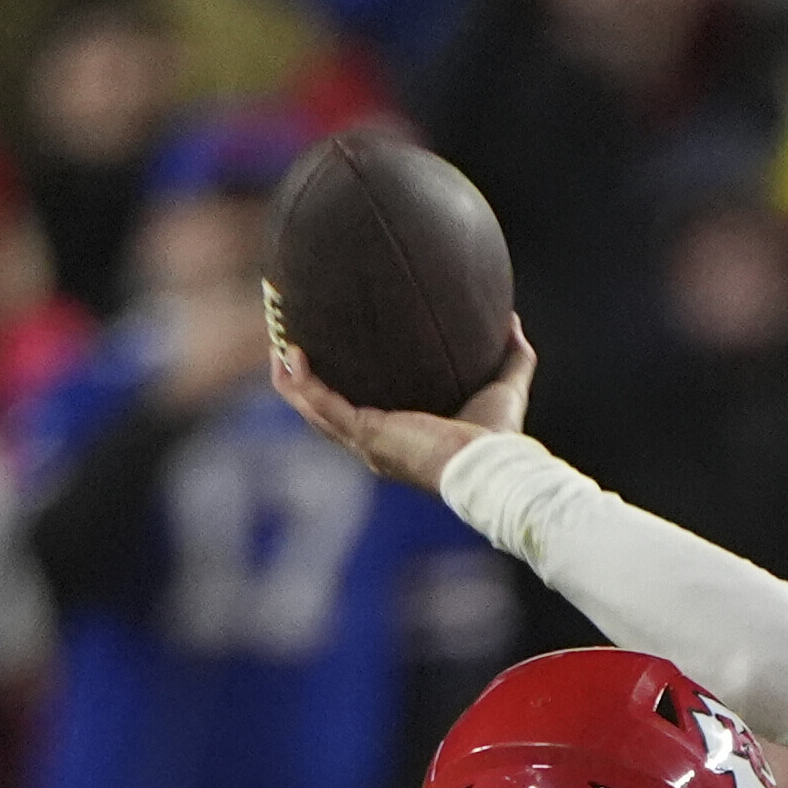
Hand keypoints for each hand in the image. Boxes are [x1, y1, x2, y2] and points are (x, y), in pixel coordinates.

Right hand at [268, 315, 536, 493]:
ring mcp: (365, 443)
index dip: (337, 390)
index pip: (356, 415)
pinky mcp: (366, 434)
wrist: (492, 466)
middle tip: (286, 344)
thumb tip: (513, 320)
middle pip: (322, 413)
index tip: (326, 358)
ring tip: (274, 344)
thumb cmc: (499, 442)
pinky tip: (290, 352)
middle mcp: (373, 445)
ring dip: (288, 379)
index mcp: (396, 438)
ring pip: (311, 410)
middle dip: (300, 382)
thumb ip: (512, 356)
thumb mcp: (504, 388)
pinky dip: (302, 382)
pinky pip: (321, 404)